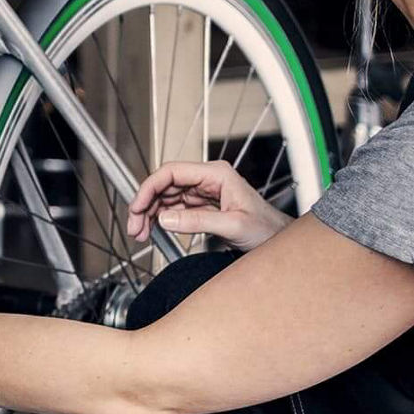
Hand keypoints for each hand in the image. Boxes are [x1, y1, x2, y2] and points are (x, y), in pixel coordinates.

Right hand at [126, 160, 290, 252]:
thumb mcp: (233, 225)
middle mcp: (207, 179)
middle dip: (146, 205)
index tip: (137, 206)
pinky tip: (153, 230)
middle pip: (165, 185)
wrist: (280, 241)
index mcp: (215, 173)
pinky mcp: (202, 206)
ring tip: (140, 233)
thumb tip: (165, 219)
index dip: (149, 187)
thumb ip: (198, 221)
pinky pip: (174, 209)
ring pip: (166, 197)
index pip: (172, 172)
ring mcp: (203, 192)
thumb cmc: (267, 229)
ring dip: (150, 214)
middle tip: (134, 226)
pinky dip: (161, 220)